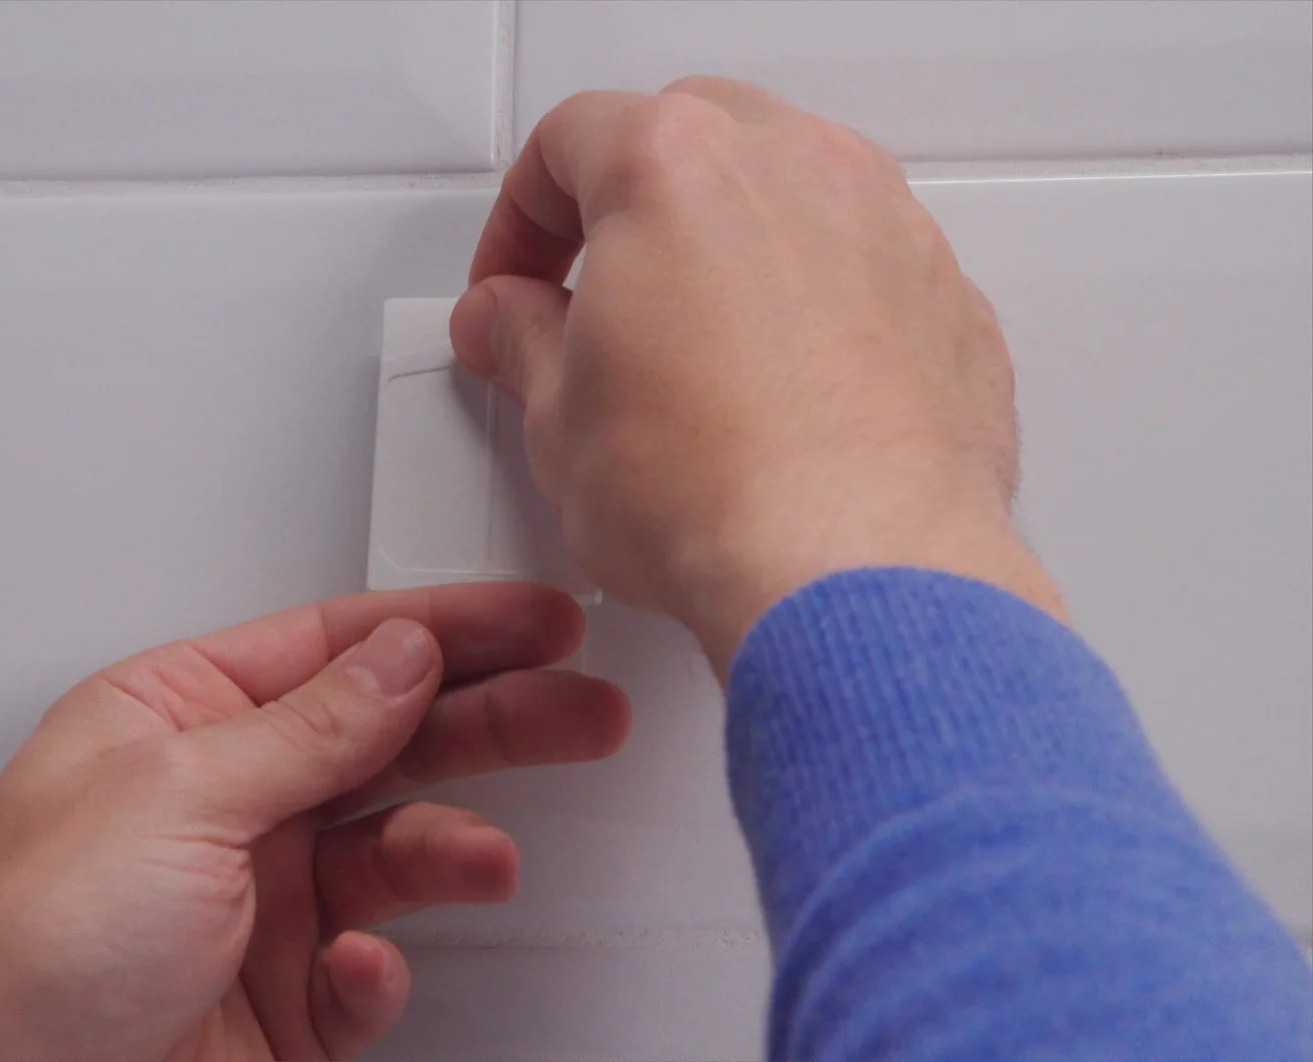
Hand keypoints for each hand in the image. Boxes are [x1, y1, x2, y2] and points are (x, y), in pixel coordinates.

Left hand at [0, 584, 628, 1061]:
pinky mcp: (283, 996)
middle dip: (491, 721)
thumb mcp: (174, 800)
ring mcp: (257, 901)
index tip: (535, 620)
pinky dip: (379, 968)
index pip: (334, 649)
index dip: (443, 628)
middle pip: (387, 737)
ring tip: (485, 859)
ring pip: (395, 850)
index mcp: (173, 722)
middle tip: (582, 709)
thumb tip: (400, 652)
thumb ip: (307, 726)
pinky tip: (356, 967)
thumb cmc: (31, 957)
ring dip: (450, 849)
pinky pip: (371, 965)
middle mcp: (223, 802)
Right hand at [450, 77, 1066, 676]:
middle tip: (593, 296)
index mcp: (676, 166)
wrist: (857, 575)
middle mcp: (794, 168)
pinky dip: (816, 300)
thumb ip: (521, 341)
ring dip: (731, 245)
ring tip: (693, 346)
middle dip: (630, 205)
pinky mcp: (945, 298)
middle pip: (689, 136)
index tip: (513, 283)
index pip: (570, 140)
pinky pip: (863, 264)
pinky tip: (780, 389)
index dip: (519, 217)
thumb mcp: (558, 419)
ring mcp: (886, 224)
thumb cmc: (717, 493)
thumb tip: (509, 322)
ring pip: (789, 190)